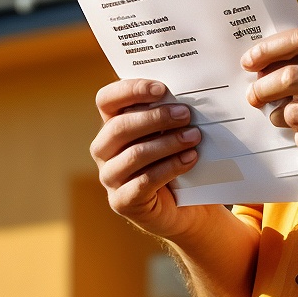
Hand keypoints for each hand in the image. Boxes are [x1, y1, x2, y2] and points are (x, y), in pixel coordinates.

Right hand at [90, 78, 203, 237]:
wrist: (185, 207)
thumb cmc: (175, 160)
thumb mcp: (168, 133)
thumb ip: (167, 114)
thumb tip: (181, 98)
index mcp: (110, 125)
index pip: (106, 100)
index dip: (130, 90)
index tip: (161, 89)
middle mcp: (103, 150)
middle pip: (119, 127)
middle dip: (155, 118)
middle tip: (186, 114)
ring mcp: (110, 177)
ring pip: (134, 154)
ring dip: (167, 143)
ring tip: (194, 137)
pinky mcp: (122, 201)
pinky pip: (145, 181)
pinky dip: (170, 167)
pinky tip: (190, 158)